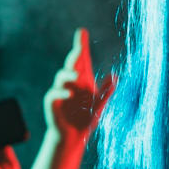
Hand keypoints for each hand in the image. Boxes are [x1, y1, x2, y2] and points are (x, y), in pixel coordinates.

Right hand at [43, 28, 115, 145]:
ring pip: (62, 76)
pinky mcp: (53, 103)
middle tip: (80, 47)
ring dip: (69, 75)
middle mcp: (71, 82)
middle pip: (72, 63)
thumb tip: (115, 76)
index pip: (82, 59)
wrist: (74, 136)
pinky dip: (60, 92)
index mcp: (84, 80)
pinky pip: (54, 94)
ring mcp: (61, 91)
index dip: (81, 45)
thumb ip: (106, 91)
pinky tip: (69, 94)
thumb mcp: (100, 104)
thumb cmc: (86, 118)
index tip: (82, 32)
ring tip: (78, 76)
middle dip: (75, 54)